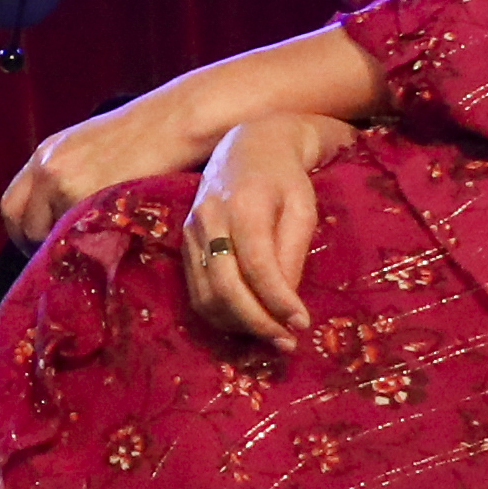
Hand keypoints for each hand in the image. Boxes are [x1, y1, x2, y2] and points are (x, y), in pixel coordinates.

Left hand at [1, 95, 213, 242]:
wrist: (175, 122)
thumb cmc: (143, 133)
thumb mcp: (89, 147)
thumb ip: (64, 177)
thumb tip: (55, 215)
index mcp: (45, 154)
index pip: (11, 204)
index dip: (23, 229)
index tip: (38, 242)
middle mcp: (49, 168)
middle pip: (22, 223)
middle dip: (35, 244)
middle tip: (58, 254)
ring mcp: (68, 185)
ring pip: (50, 235)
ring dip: (65, 245)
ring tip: (90, 244)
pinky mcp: (92, 200)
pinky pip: (78, 237)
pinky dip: (88, 244)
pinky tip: (107, 240)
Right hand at [177, 113, 352, 345]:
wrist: (249, 146)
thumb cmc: (285, 178)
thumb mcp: (302, 209)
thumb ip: (292, 254)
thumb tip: (286, 306)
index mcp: (244, 206)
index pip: (257, 266)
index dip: (278, 301)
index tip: (302, 325)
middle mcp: (210, 219)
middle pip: (225, 287)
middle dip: (257, 322)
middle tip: (286, 342)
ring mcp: (192, 231)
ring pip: (206, 295)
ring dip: (238, 324)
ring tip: (270, 336)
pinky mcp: (184, 241)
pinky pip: (197, 290)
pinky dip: (221, 314)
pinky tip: (246, 320)